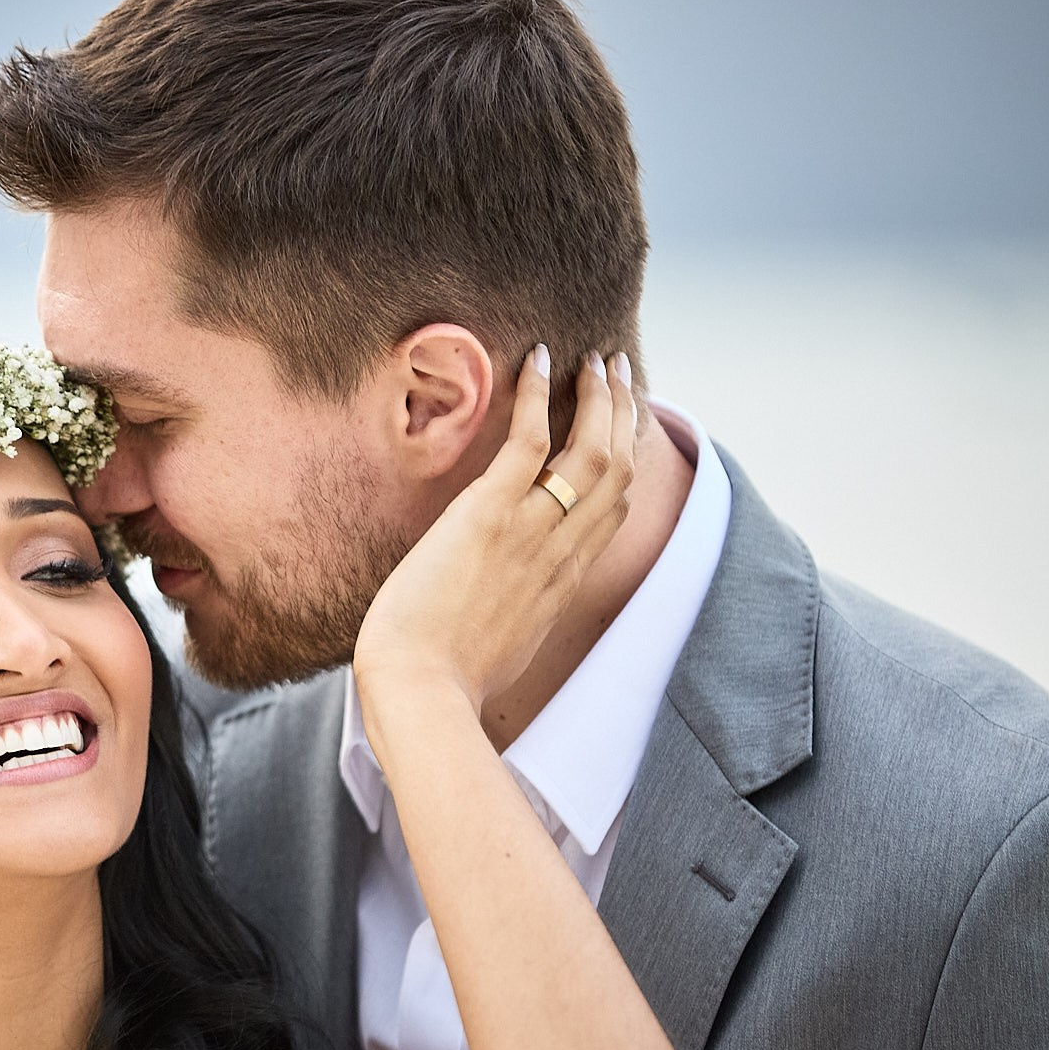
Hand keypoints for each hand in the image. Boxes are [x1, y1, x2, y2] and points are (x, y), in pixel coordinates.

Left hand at [352, 346, 639, 716]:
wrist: (422, 691)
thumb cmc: (446, 681)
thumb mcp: (502, 650)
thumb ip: (512, 619)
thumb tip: (500, 611)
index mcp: (564, 583)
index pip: (615, 511)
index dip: (626, 462)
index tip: (624, 428)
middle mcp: (561, 553)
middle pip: (618, 471)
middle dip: (625, 416)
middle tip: (619, 375)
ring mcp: (530, 531)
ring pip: (592, 450)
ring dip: (600, 397)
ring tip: (596, 360)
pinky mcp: (489, 515)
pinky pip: (529, 441)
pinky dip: (537, 395)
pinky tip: (537, 358)